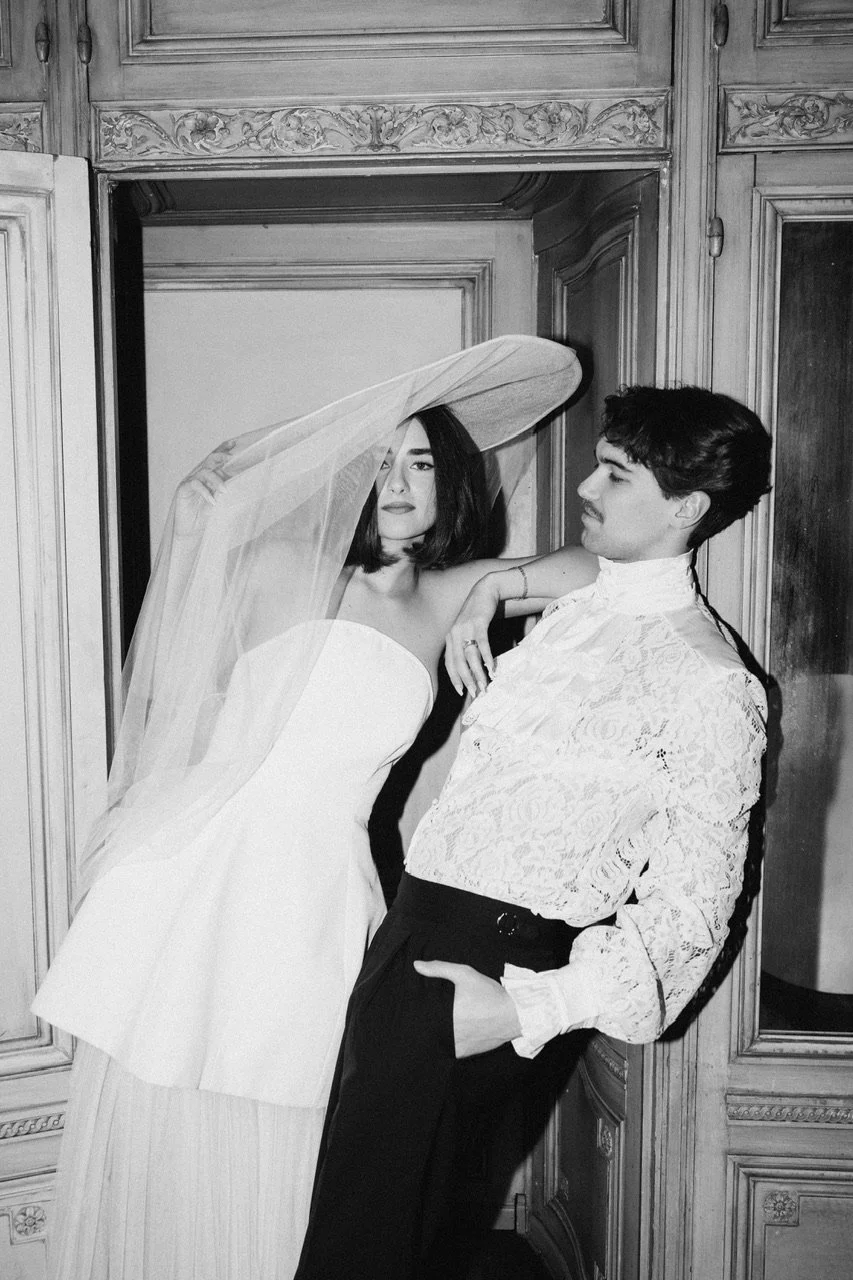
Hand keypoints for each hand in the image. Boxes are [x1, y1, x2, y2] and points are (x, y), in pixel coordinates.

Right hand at [174, 440, 235, 535]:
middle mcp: (200, 475)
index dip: (224, 449)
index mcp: (210, 475)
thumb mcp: (222, 502)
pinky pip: (194, 484)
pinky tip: (212, 501)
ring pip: (204, 472)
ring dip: (216, 479)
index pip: (217, 459)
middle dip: (221, 456)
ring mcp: (191, 481)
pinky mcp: (183, 489)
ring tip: (225, 490)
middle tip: (231, 458)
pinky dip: (205, 492)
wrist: (191, 531)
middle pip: (210, 459)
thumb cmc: (207, 516)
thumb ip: (229, 492)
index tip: (235, 444)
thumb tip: (244, 485)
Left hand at [413, 959, 520, 1057]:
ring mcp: (457, 1045)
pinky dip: (451, 1041)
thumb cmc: (489, 993)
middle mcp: (449, 1032)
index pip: (423, 1017)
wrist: (514, 1014)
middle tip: (442, 1012)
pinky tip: (458, 1031)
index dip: (422, 1012)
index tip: (423, 1007)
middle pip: (431, 1028)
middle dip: (432, 1021)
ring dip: (441, 1032)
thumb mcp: (465, 974)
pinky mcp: (465, 1053)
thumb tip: (416, 965)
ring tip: (450, 1021)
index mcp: (446, 1014)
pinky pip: (451, 1048)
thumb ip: (439, 968)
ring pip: (440, 1039)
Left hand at [444, 577, 501, 697]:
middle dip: (467, 680)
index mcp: (450, 638)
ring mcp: (465, 628)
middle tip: (476, 693)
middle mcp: (454, 634)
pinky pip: (482, 644)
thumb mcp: (466, 629)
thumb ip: (465, 645)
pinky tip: (492, 668)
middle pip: (458, 663)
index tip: (461, 692)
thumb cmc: (477, 613)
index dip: (455, 678)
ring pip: (470, 657)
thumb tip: (472, 666)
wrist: (485, 590)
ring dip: (478, 673)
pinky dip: (487, 658)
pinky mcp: (478, 623)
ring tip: (485, 685)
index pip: (449, 663)